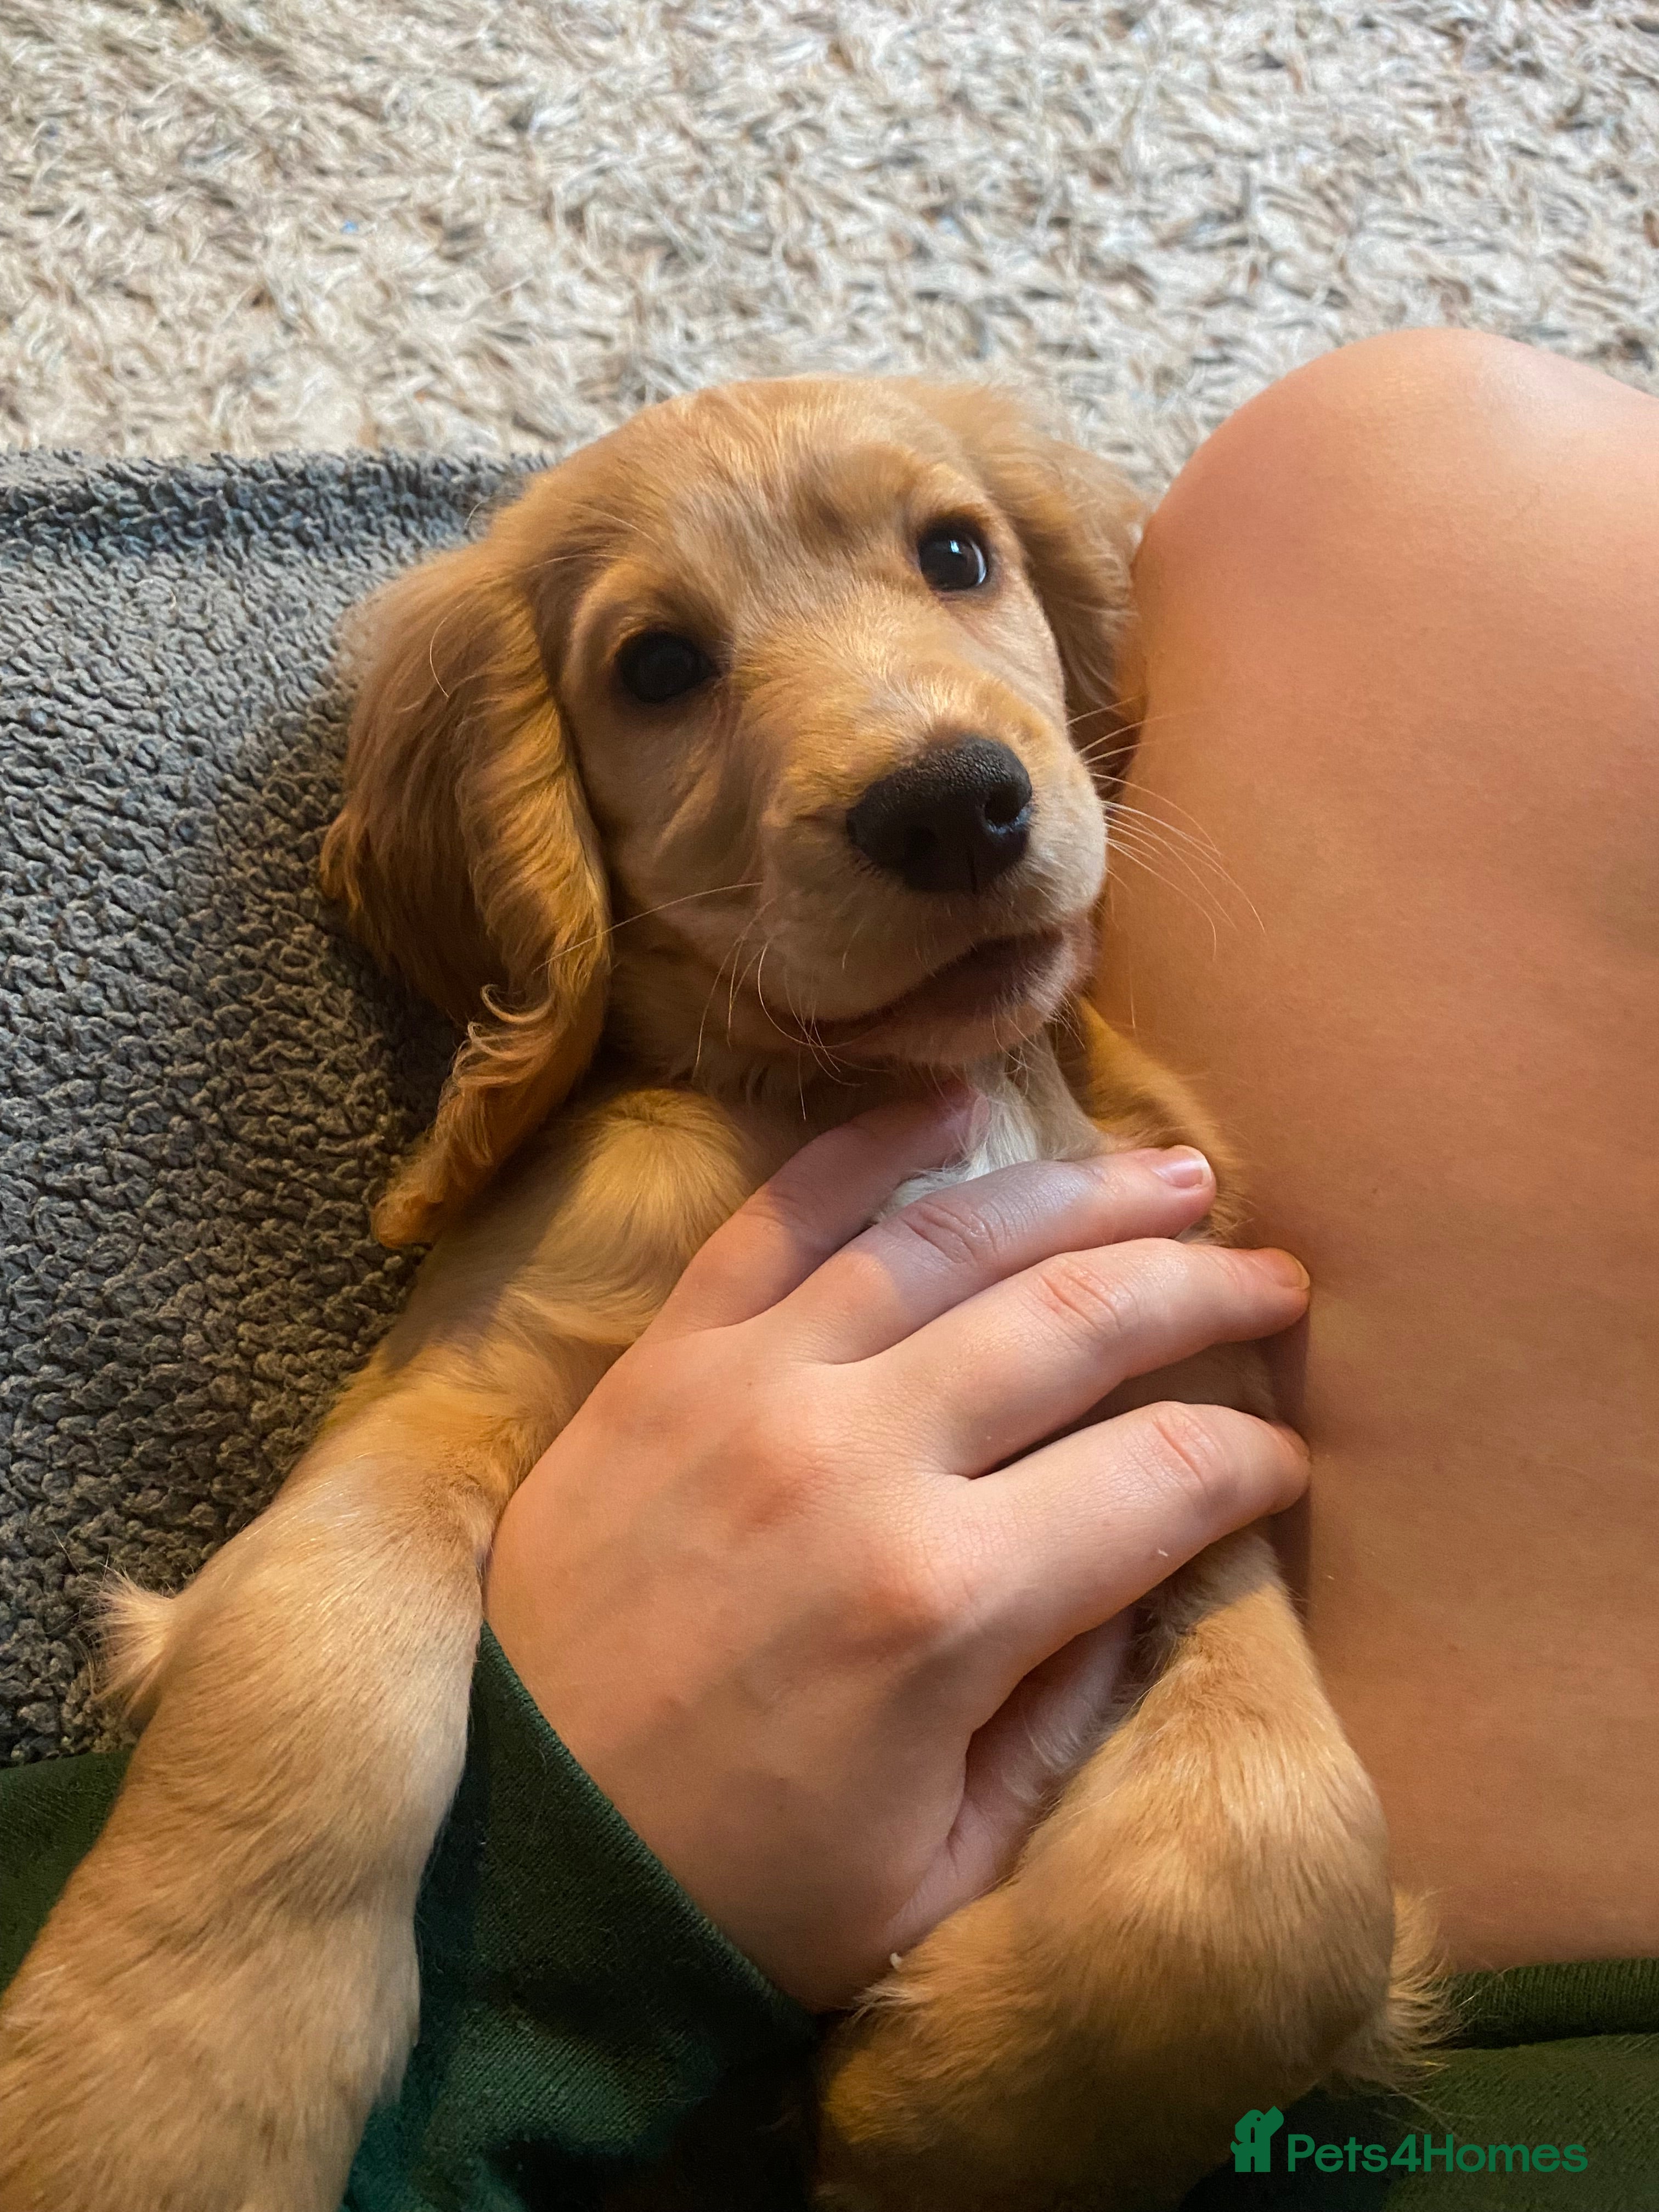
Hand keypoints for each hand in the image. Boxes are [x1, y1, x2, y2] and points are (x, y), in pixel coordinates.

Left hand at [485, 1094, 1310, 2009]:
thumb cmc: (739, 1894)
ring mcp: (750, 1389)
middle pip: (1080, 1321)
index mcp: (947, 1606)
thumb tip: (1160, 1576)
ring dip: (1080, 1194)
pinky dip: (870, 1146)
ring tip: (1173, 1176)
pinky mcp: (663, 1364)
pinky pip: (777, 1216)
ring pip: (950, 1239)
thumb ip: (1067, 1713)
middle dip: (1206, 1291)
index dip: (1251, 1457)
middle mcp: (858, 1462)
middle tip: (1275, 1279)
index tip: (1284, 1458)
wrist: (514, 1864)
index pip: (1163, 1477)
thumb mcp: (944, 1864)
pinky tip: (955, 1105)